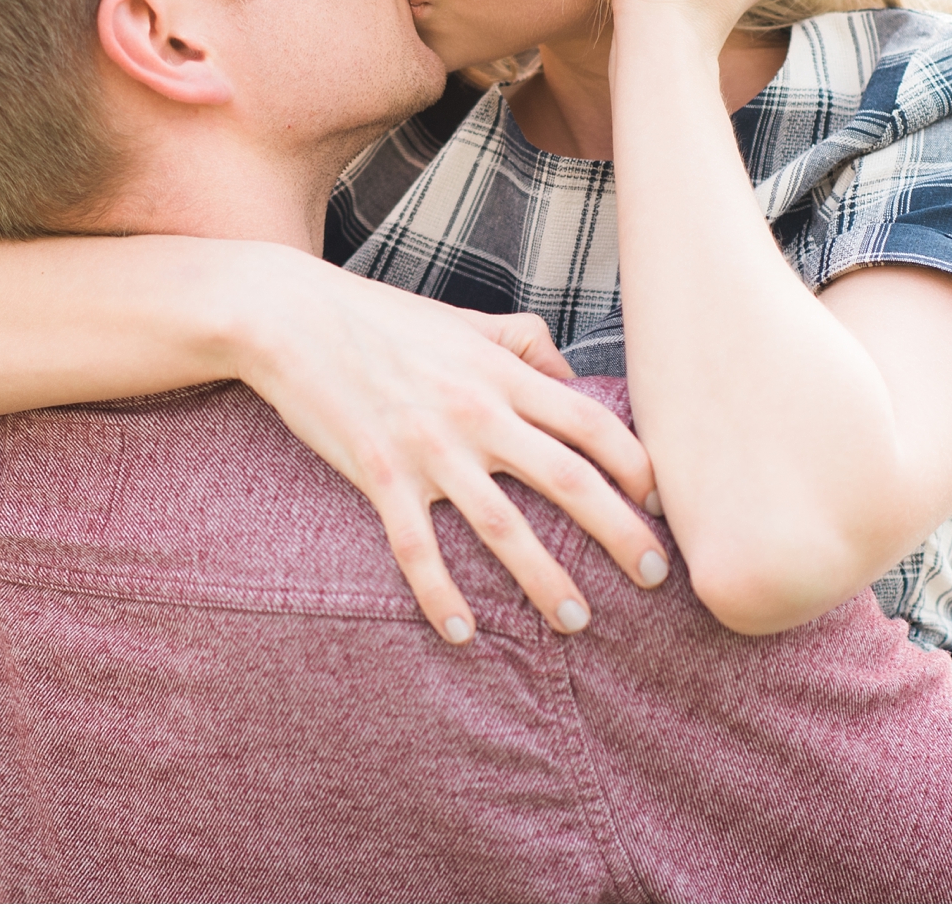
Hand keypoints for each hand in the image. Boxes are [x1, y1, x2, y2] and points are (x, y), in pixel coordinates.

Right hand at [233, 251, 667, 642]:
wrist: (290, 317)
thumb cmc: (379, 317)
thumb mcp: (463, 320)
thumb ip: (524, 342)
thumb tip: (572, 376)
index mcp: (500, 374)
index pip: (591, 423)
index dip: (637, 465)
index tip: (662, 504)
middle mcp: (475, 412)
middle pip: (568, 481)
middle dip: (621, 533)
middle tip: (655, 577)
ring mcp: (427, 448)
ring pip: (502, 527)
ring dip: (545, 579)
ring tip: (576, 620)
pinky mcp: (379, 475)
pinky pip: (418, 549)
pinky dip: (440, 595)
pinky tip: (461, 633)